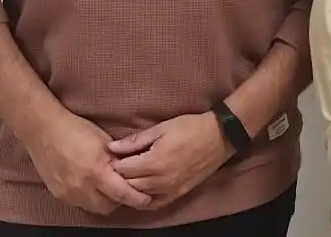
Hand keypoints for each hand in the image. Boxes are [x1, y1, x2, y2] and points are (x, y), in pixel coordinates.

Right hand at [25, 111, 151, 214]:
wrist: (44, 131)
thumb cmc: (77, 130)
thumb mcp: (105, 142)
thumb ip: (118, 160)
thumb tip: (133, 171)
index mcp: (96, 170)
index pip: (121, 194)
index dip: (136, 199)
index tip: (146, 199)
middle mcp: (81, 186)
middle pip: (108, 207)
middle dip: (120, 201)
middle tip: (126, 189)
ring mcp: (68, 193)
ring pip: (94, 208)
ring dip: (104, 201)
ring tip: (108, 187)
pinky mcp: (59, 195)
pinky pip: (80, 204)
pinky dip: (89, 199)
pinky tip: (92, 186)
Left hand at [107, 113, 232, 208]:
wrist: (220, 136)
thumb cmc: (190, 127)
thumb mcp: (162, 128)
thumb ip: (135, 140)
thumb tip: (111, 147)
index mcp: (153, 162)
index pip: (122, 170)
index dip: (113, 163)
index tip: (111, 157)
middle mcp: (159, 180)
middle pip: (128, 185)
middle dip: (119, 176)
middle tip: (117, 167)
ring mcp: (169, 189)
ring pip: (139, 196)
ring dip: (131, 187)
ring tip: (129, 177)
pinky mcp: (178, 194)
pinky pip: (155, 203)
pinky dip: (145, 199)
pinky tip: (142, 191)